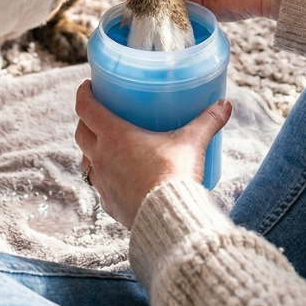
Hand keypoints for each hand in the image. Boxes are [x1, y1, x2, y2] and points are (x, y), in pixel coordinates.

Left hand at [74, 80, 231, 228]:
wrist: (169, 219)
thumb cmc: (175, 176)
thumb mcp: (192, 143)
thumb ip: (207, 122)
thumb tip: (225, 105)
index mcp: (113, 136)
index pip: (86, 108)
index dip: (84, 93)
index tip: (88, 86)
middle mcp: (101, 157)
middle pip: (81, 133)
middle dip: (85, 120)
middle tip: (97, 113)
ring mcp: (102, 182)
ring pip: (85, 160)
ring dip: (89, 150)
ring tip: (103, 145)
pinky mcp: (109, 203)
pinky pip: (99, 186)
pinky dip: (103, 177)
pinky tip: (115, 178)